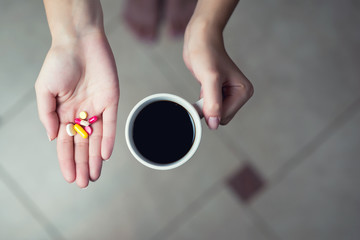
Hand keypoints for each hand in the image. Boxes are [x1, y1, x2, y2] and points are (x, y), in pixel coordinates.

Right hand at [35, 31, 119, 187]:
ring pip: (97, 139)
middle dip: (83, 164)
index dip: (67, 161)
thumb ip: (47, 115)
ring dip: (96, 158)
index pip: (65, 143)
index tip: (70, 178)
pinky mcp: (111, 102)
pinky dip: (108, 139)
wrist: (79, 43)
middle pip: (82, 145)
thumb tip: (51, 138)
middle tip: (85, 184)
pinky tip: (105, 155)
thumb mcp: (44, 90)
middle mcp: (81, 114)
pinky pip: (110, 124)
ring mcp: (96, 109)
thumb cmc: (58, 63)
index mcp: (64, 113)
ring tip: (95, 176)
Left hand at [183, 21, 252, 128]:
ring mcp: (229, 94)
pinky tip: (204, 85)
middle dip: (209, 106)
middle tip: (205, 88)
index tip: (206, 92)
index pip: (225, 117)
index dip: (211, 109)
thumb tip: (214, 124)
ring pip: (214, 114)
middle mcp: (239, 94)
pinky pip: (210, 107)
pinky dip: (203, 100)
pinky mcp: (219, 93)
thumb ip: (213, 103)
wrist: (200, 39)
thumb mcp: (210, 79)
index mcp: (244, 92)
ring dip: (205, 103)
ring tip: (206, 85)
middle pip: (220, 117)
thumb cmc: (207, 53)